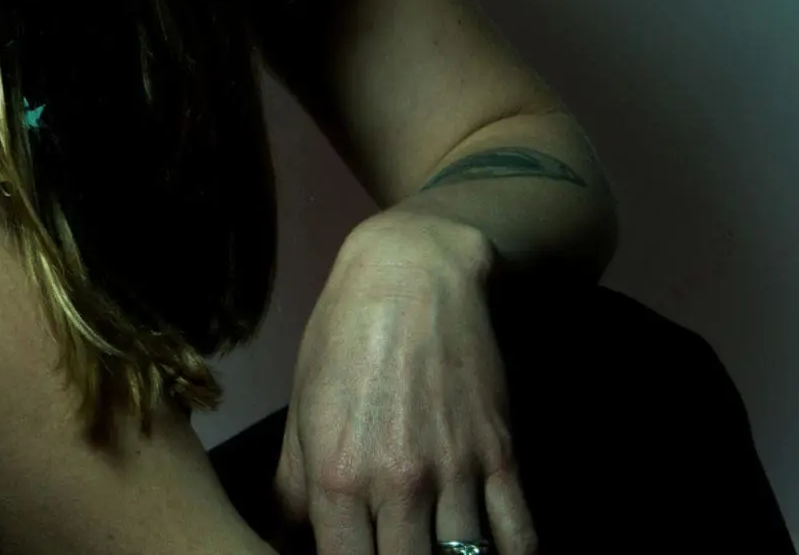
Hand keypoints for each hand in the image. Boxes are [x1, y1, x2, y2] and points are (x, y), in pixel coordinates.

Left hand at [271, 215, 537, 553]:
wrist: (412, 272)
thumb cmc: (344, 337)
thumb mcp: (302, 409)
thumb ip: (291, 489)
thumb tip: (281, 544)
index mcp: (337, 476)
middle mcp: (397, 483)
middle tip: (396, 554)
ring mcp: (454, 471)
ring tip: (436, 553)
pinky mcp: (499, 453)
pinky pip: (518, 533)